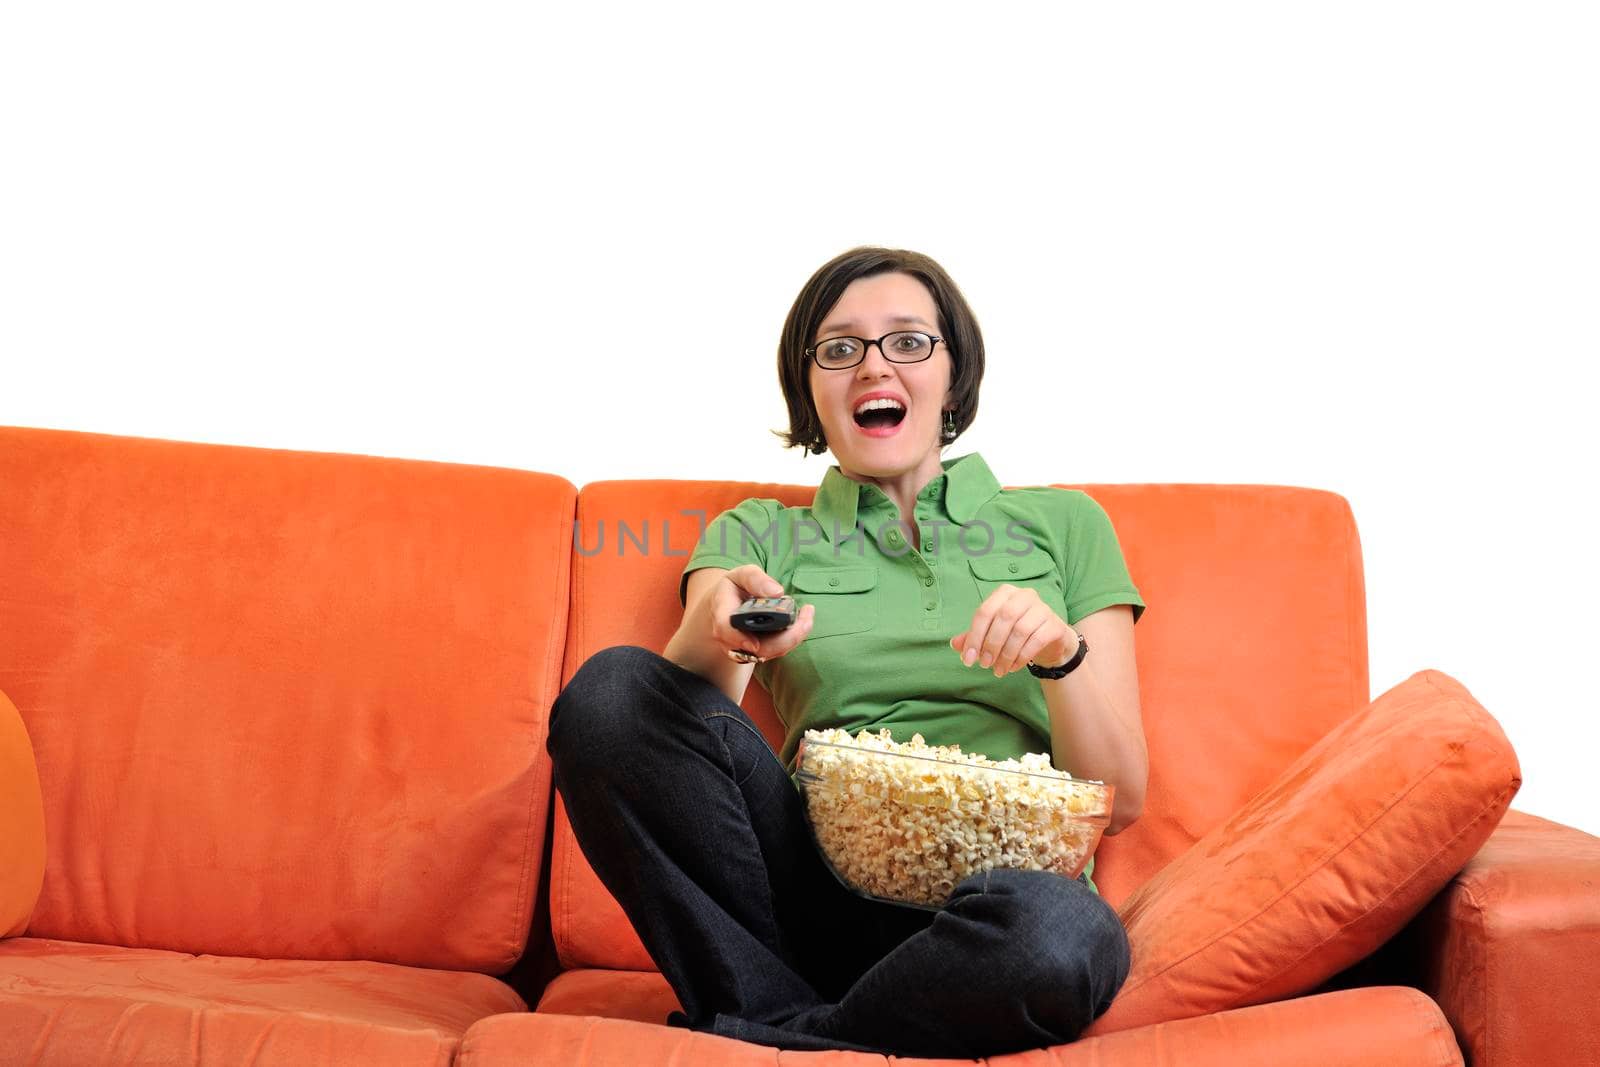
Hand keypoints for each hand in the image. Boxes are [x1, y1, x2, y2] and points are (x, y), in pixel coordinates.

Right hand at [711, 564, 813, 664]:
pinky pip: (776, 650)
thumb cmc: (734, 588)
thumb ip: (755, 578)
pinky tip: (803, 621)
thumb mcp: (740, 574)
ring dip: (793, 637)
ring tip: (808, 614)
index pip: (726, 630)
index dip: (739, 639)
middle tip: (806, 617)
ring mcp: (743, 647)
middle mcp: (730, 637)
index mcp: (722, 613)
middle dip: (785, 638)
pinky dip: (792, 638)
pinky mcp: (758, 652)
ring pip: (770, 651)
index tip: (755, 644)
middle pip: (756, 648)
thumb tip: (776, 592)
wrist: (727, 604)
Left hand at [950, 584, 1076, 677]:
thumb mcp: (993, 633)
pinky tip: (1013, 668)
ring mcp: (1043, 608)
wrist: (1050, 641)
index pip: (985, 611)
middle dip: (991, 644)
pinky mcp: (1055, 625)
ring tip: (998, 670)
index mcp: (1005, 593)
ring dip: (1006, 654)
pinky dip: (1021, 657)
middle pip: (1003, 618)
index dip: (974, 636)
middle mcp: (1025, 595)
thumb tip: (954, 644)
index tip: (968, 659)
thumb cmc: (1016, 633)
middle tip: (984, 665)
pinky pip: (1036, 640)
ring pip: (1020, 630)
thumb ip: (974, 636)